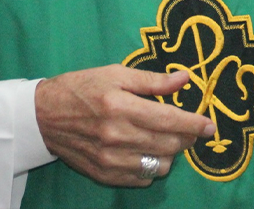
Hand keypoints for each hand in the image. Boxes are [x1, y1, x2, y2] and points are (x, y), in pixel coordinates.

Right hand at [34, 64, 214, 186]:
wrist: (43, 115)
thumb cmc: (81, 88)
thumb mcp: (115, 74)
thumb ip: (152, 81)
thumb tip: (185, 79)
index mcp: (120, 106)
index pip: (170, 120)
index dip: (194, 124)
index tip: (210, 125)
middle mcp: (117, 136)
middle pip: (169, 145)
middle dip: (186, 138)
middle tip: (189, 128)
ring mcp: (110, 159)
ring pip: (159, 165)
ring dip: (169, 153)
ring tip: (163, 138)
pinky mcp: (104, 174)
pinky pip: (141, 179)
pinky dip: (150, 166)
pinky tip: (145, 151)